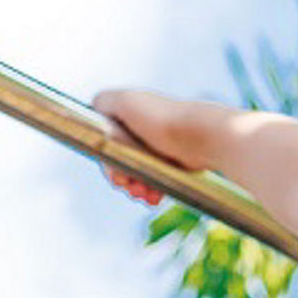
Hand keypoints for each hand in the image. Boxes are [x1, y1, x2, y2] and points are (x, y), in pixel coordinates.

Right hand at [92, 89, 207, 205]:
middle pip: (120, 162)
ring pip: (138, 174)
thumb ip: (103, 103)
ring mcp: (157, 148)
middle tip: (129, 185)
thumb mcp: (125, 101)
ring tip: (145, 193)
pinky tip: (155, 196)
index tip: (115, 172)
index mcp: (129, 116)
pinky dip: (153, 190)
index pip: (106, 144)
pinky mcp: (173, 163)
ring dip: (136, 188)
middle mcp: (142, 131)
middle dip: (122, 178)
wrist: (202, 136)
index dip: (107, 162)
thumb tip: (95, 112)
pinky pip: (156, 181)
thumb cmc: (162, 118)